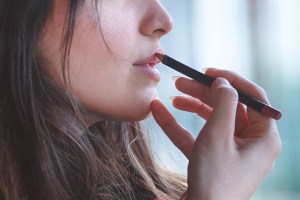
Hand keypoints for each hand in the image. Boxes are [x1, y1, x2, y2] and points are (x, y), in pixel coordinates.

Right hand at [150, 68, 281, 199]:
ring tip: (172, 95)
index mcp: (263, 137)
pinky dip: (180, 125)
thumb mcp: (218, 136)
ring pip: (212, 120)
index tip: (208, 72)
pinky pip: (198, 136)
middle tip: (181, 81)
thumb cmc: (214, 180)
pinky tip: (160, 112)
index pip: (252, 98)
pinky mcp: (214, 158)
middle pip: (228, 107)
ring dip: (191, 106)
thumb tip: (224, 82)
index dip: (231, 81)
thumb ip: (223, 104)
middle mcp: (251, 143)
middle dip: (203, 93)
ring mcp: (231, 151)